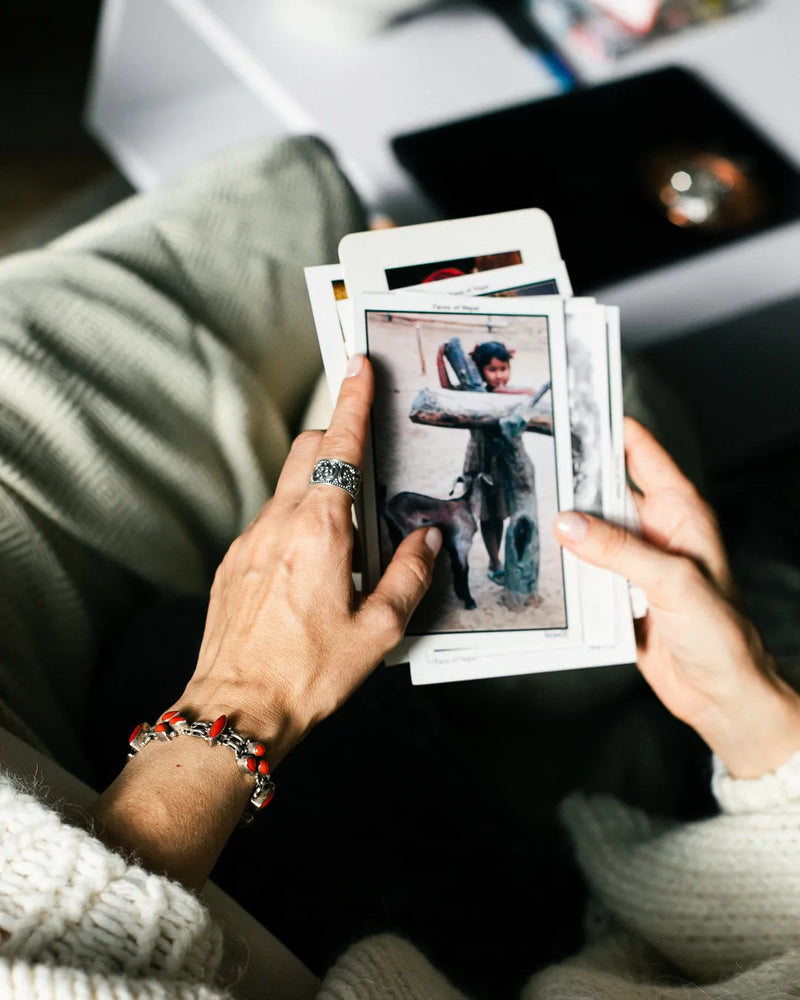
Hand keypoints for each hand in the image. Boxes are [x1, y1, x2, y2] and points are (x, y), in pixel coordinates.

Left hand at [91, 356, 440, 885]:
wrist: (236, 711)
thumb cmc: (307, 675)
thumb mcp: (378, 630)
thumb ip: (408, 575)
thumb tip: (427, 540)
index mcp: (319, 530)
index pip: (339, 444)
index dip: (353, 401)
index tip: (359, 366)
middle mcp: (278, 523)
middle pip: (307, 450)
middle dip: (337, 437)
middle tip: (368, 454)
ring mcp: (248, 541)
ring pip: (288, 486)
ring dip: (320, 487)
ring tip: (350, 537)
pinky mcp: (232, 563)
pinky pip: (270, 521)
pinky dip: (297, 522)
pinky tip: (314, 568)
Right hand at [554, 417, 799, 778]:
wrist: (720, 694)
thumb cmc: (721, 635)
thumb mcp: (672, 583)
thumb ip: (620, 550)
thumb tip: (569, 523)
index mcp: (680, 512)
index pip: (640, 452)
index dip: (608, 427)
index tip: (573, 408)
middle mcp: (655, 529)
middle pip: (604, 490)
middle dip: (571, 477)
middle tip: (529, 460)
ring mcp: (634, 561)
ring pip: (588, 530)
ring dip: (563, 527)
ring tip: (524, 508)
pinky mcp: (616, 592)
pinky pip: (582, 569)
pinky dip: (563, 565)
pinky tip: (539, 559)